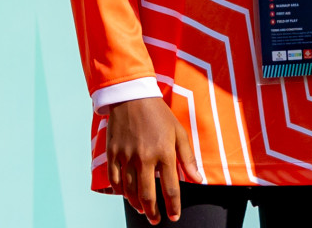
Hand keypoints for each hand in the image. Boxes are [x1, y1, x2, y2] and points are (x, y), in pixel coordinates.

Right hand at [105, 96, 203, 223]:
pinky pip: (115, 180)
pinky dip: (121, 192)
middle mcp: (145, 157)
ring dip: (137, 204)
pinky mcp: (113, 154)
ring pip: (130, 191)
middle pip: (148, 194)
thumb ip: (188, 158)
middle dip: (153, 212)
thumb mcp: (179, 132)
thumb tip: (198, 180)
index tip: (174, 217)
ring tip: (143, 210)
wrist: (132, 96)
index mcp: (164, 152)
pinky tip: (127, 196)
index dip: (173, 206)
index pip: (171, 187)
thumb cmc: (159, 115)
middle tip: (156, 220)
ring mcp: (127, 156)